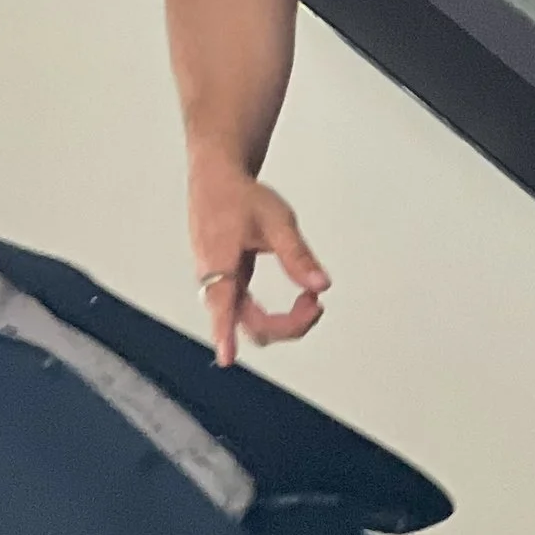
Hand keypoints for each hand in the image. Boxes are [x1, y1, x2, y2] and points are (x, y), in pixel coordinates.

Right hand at [188, 150, 329, 367]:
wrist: (216, 178)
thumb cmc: (240, 196)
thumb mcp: (277, 220)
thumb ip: (298, 255)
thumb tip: (321, 284)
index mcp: (219, 263)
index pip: (222, 305)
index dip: (224, 333)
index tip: (226, 357)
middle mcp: (214, 280)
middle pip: (248, 322)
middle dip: (286, 324)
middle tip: (315, 304)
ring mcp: (218, 283)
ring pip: (248, 319)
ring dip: (281, 319)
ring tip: (310, 299)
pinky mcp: (226, 282)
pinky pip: (247, 309)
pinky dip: (273, 311)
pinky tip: (297, 297)